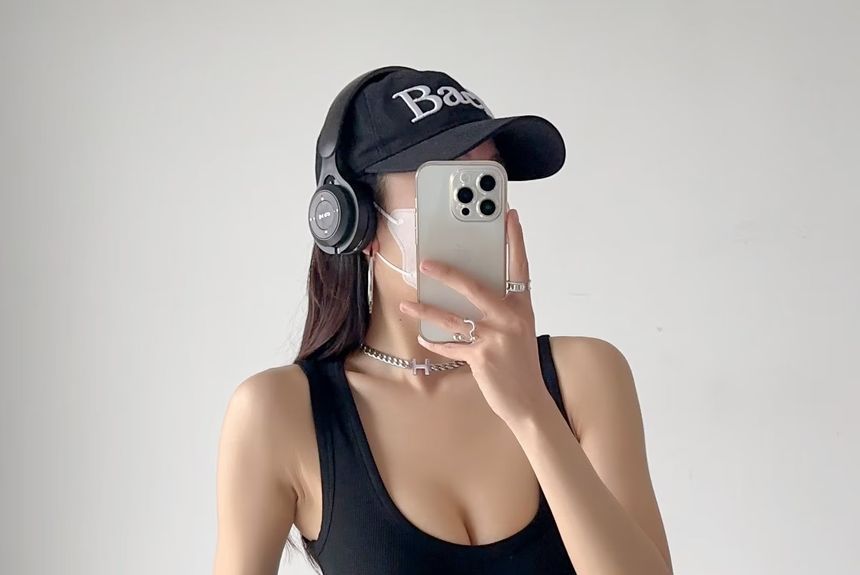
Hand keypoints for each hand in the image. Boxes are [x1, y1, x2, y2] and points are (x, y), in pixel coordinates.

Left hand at [398, 209, 550, 425]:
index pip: (520, 266)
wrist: (529, 401)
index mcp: (521, 307)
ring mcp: (496, 337)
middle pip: (475, 287)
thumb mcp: (518, 331)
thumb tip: (467, 292)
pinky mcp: (481, 356)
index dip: (515, 240)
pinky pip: (450, 345)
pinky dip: (434, 342)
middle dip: (448, 273)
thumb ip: (499, 310)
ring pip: (452, 317)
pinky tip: (423, 337)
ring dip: (426, 310)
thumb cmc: (520, 363)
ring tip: (407, 305)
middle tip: (427, 262)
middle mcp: (510, 318)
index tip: (510, 215)